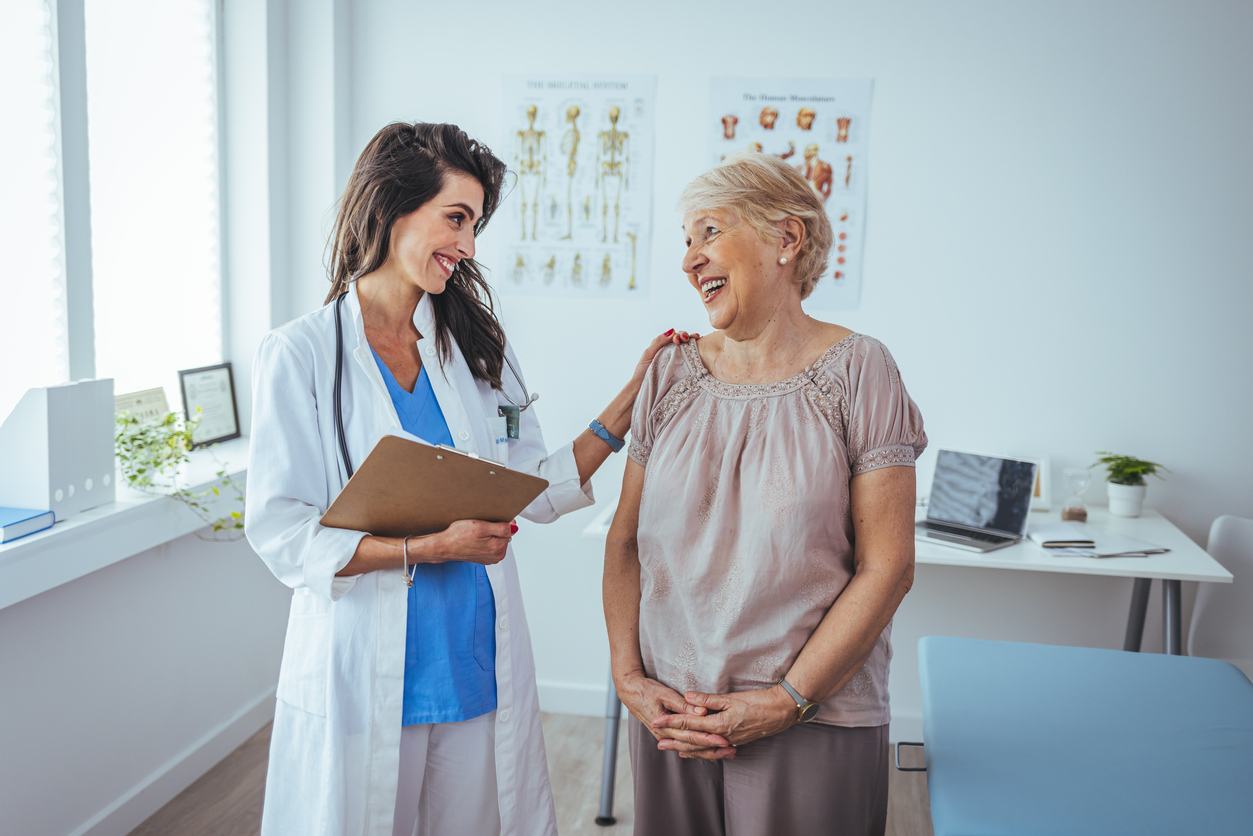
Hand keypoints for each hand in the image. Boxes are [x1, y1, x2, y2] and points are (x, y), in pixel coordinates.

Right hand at [420, 519, 515, 564]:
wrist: (444, 546)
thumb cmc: (458, 536)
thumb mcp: (481, 527)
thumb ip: (501, 528)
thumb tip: (514, 527)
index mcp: (499, 549)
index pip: (509, 529)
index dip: (500, 521)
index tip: (488, 521)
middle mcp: (497, 556)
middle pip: (504, 535)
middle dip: (494, 529)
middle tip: (480, 527)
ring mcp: (490, 558)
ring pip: (496, 539)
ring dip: (489, 534)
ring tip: (476, 533)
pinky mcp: (484, 558)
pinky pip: (490, 545)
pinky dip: (484, 540)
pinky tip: (474, 538)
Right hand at [615, 670, 735, 759]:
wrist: (630, 692)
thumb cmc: (646, 690)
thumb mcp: (665, 694)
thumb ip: (684, 705)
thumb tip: (702, 711)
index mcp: (665, 727)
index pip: (691, 736)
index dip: (709, 739)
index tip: (724, 740)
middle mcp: (666, 736)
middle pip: (693, 746)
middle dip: (713, 749)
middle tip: (731, 750)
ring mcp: (666, 736)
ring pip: (691, 749)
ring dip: (709, 752)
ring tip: (727, 753)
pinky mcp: (668, 734)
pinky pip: (685, 745)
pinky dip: (699, 749)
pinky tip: (712, 752)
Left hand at [629, 329, 699, 388]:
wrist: (641, 387)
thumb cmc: (642, 371)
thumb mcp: (648, 354)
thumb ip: (658, 342)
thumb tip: (672, 331)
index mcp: (662, 345)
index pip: (673, 336)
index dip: (678, 335)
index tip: (678, 340)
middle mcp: (669, 350)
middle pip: (681, 339)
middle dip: (685, 336)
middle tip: (686, 339)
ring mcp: (675, 359)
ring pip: (686, 346)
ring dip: (692, 341)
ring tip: (697, 339)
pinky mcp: (679, 368)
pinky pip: (688, 358)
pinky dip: (694, 351)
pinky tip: (699, 347)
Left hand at [651, 686, 797, 749]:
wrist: (782, 712)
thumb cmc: (759, 702)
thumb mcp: (732, 698)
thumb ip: (708, 699)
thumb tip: (688, 696)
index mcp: (720, 724)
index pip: (690, 723)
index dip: (671, 722)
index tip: (656, 721)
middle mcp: (723, 736)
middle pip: (693, 740)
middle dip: (675, 741)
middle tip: (658, 743)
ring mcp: (730, 741)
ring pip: (703, 747)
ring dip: (687, 748)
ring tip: (673, 749)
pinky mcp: (737, 741)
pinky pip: (714, 749)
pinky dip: (702, 750)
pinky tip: (697, 750)